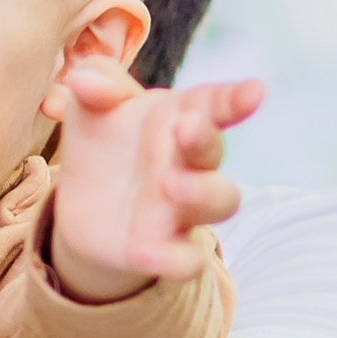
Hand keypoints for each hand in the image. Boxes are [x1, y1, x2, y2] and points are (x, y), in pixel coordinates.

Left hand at [46, 62, 261, 303]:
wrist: (82, 208)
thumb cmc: (102, 143)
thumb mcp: (91, 108)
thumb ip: (95, 87)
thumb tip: (82, 77)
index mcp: (180, 119)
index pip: (213, 104)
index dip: (234, 99)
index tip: (254, 91)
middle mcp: (190, 163)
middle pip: (215, 152)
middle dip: (206, 140)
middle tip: (187, 129)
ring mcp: (184, 208)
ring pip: (220, 202)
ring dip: (203, 193)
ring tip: (172, 185)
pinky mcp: (168, 250)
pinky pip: (187, 260)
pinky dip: (172, 260)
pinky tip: (145, 253)